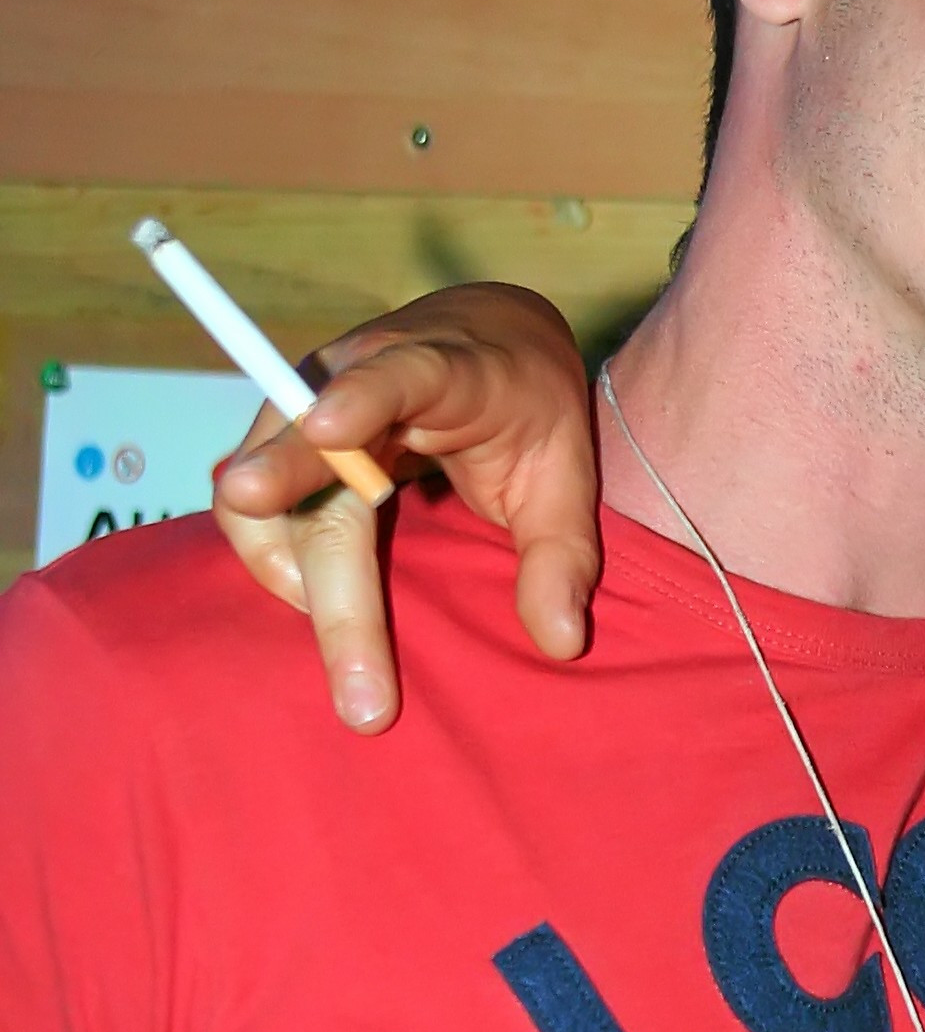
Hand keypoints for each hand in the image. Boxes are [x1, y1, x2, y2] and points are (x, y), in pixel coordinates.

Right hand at [213, 286, 600, 729]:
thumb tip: (559, 643)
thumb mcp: (567, 477)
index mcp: (445, 370)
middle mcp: (356, 374)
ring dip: (288, 580)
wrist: (486, 338)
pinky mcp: (276, 437)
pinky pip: (248, 508)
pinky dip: (275, 563)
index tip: (326, 428)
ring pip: (258, 496)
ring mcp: (303, 402)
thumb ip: (563, 556)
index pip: (397, 374)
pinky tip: (318, 599)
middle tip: (358, 694)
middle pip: (313, 471)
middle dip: (322, 576)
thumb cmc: (528, 409)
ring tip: (350, 648)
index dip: (358, 398)